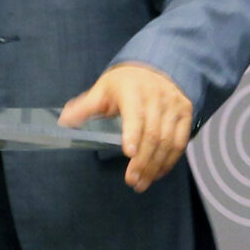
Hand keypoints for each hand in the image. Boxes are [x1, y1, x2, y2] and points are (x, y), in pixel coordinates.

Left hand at [59, 63, 191, 192]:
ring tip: (142, 183)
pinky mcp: (185, 113)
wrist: (157, 67)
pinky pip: (180, 141)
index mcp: (133, 90)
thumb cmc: (125, 83)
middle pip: (153, 134)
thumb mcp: (103, 89)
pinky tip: (158, 173)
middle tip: (132, 181)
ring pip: (168, 141)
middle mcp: (157, 97)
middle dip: (143, 161)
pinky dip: (170, 160)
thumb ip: (85, 107)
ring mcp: (174, 106)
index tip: (129, 153)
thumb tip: (63, 122)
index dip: (133, 134)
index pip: (136, 115)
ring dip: (156, 165)